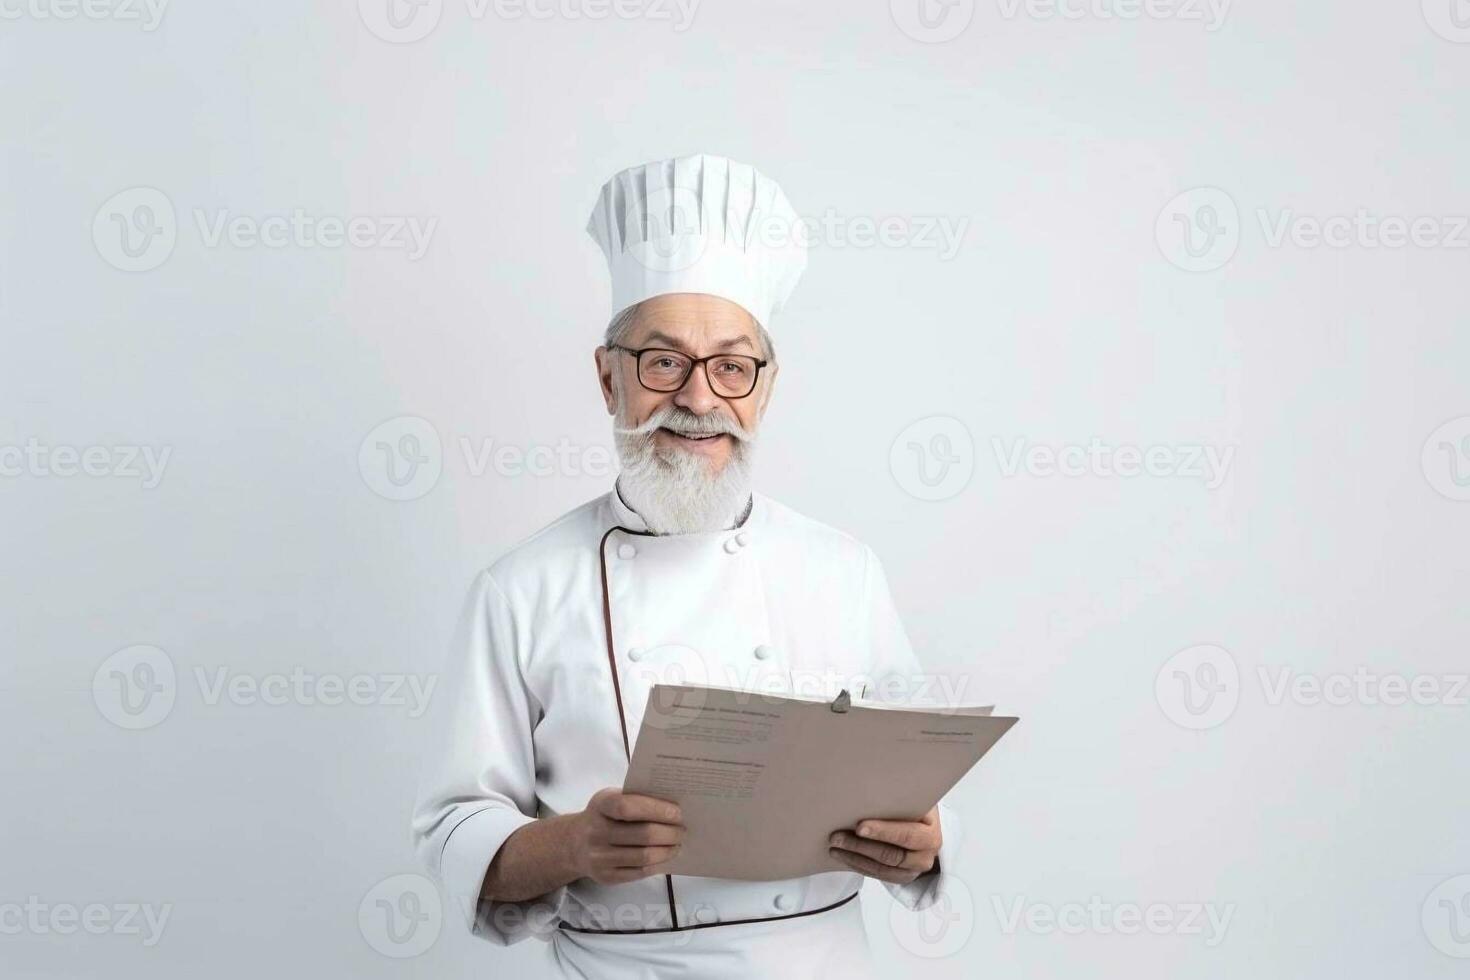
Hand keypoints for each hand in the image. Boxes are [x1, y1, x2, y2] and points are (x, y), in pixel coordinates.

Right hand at [568, 788, 685, 885]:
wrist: (574, 843)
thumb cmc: (604, 815)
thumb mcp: (612, 798)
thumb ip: (636, 799)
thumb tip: (674, 806)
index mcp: (600, 805)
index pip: (627, 807)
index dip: (656, 809)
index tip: (677, 813)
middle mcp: (596, 832)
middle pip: (642, 835)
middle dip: (670, 833)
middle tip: (683, 830)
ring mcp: (599, 857)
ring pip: (643, 857)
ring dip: (667, 850)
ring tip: (678, 844)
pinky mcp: (606, 877)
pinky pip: (639, 873)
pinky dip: (658, 864)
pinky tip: (665, 856)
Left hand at [827, 806, 940, 884]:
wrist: (926, 827)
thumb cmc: (915, 808)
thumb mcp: (914, 801)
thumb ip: (898, 798)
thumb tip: (868, 787)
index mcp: (931, 833)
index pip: (906, 834)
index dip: (883, 831)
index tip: (859, 827)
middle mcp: (926, 855)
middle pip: (891, 855)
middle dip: (860, 846)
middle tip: (837, 837)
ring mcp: (914, 869)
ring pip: (882, 869)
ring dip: (855, 857)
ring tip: (835, 847)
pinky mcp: (902, 878)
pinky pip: (878, 876)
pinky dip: (858, 865)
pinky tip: (843, 855)